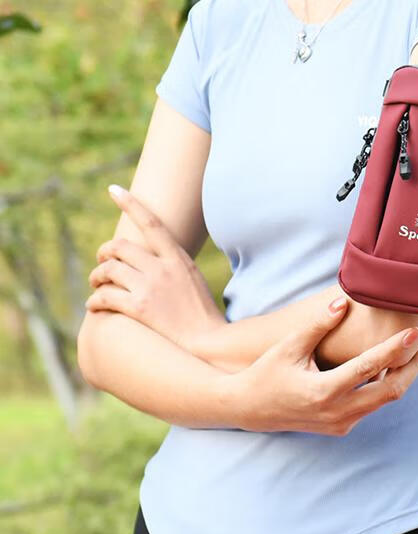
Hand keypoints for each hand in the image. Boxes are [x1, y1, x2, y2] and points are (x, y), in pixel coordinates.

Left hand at [85, 184, 225, 350]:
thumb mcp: (193, 280)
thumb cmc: (202, 315)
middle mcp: (163, 268)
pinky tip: (94, 306)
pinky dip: (94, 300)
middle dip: (104, 254)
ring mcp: (151, 288)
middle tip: (101, 263)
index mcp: (178, 259)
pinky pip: (104, 296)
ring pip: (108, 271)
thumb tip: (151, 256)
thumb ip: (173, 265)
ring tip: (96, 284)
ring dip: (96, 277)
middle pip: (119, 248)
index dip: (131, 204)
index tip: (114, 190)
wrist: (207, 343)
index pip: (151, 223)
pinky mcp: (139, 308)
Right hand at [228, 295, 417, 434]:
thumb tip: (344, 301)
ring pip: (386, 399)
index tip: (415, 333)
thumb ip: (318, 325)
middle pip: (391, 391)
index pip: (369, 368)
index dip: (394, 350)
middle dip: (414, 366)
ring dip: (406, 375)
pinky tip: (398, 363)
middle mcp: (337, 413)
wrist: (250, 409)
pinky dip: (389, 384)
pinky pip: (374, 404)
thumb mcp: (289, 346)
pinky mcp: (343, 427)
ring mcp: (342, 423)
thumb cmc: (268, 372)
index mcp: (322, 392)